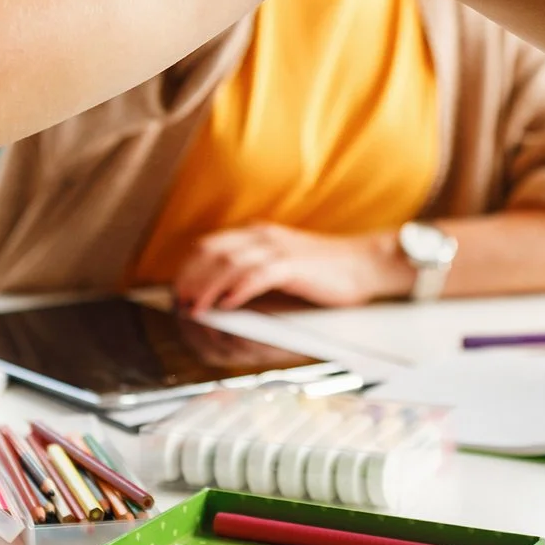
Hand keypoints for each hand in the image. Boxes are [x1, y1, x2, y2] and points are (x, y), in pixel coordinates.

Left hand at [172, 224, 412, 312]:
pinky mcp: (294, 265)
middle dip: (190, 279)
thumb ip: (256, 270)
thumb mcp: (284, 264)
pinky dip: (237, 290)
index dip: (188, 268)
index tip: (178, 291)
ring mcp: (279, 249)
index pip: (209, 245)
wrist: (367, 264)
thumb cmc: (327, 272)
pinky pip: (257, 275)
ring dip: (207, 288)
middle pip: (211, 252)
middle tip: (180, 304)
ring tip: (196, 310)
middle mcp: (264, 236)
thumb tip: (222, 294)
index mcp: (259, 235)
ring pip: (229, 264)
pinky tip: (225, 306)